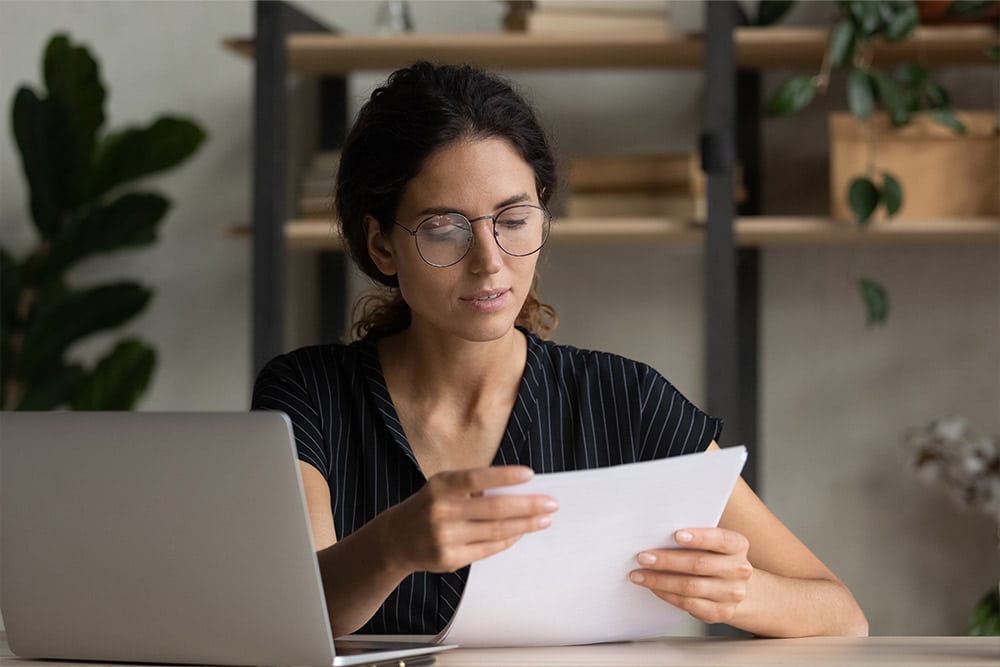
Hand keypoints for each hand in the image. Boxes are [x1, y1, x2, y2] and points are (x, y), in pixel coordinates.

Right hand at [382, 466, 556, 573]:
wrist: (396, 539)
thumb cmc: (429, 506)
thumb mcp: (443, 487)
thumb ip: (473, 488)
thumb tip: (517, 490)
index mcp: (440, 486)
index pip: (476, 478)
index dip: (503, 476)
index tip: (530, 474)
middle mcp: (441, 511)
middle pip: (493, 508)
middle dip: (527, 506)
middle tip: (551, 503)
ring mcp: (445, 537)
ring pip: (495, 531)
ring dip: (525, 525)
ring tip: (544, 519)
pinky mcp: (450, 558)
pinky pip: (488, 549)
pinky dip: (508, 539)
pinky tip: (521, 532)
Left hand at [629, 528, 752, 624]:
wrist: (735, 586)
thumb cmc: (715, 558)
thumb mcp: (713, 543)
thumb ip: (694, 537)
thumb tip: (658, 534)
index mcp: (738, 545)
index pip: (720, 540)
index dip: (699, 537)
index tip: (676, 535)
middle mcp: (739, 570)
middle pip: (699, 564)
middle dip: (667, 561)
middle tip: (643, 557)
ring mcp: (732, 593)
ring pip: (690, 586)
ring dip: (660, 580)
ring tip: (640, 574)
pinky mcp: (721, 612)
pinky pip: (689, 604)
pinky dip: (667, 594)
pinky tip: (654, 587)